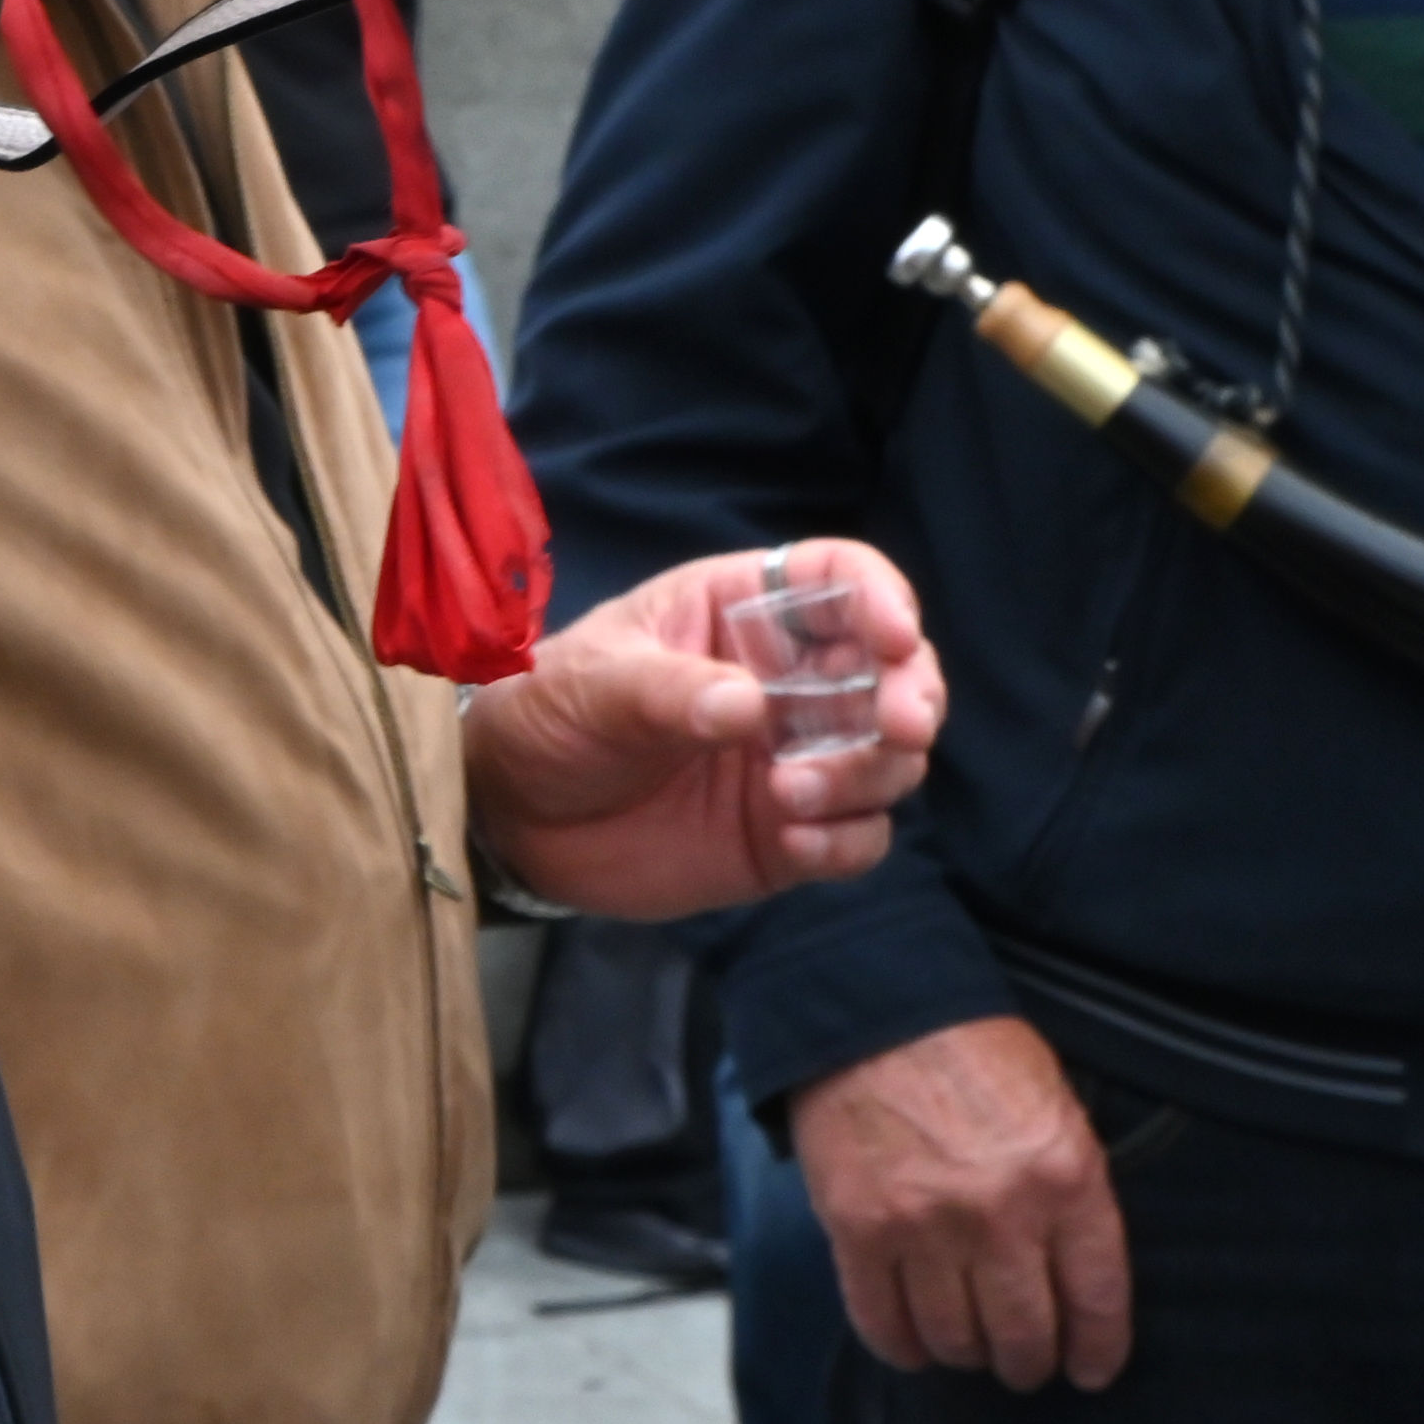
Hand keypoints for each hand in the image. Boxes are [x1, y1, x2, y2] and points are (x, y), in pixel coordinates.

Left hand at [459, 537, 936, 916]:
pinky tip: (797, 844)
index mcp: (743, 612)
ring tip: (787, 794)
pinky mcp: (789, 831)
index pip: (841, 579)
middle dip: (912, 696)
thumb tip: (749, 706)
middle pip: (894, 673)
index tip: (895, 636)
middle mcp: (788, 679)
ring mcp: (795, 757)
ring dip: (866, 774)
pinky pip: (857, 837)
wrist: (511, 815)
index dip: (882, 599)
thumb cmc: (548, 714)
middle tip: (897, 726)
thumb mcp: (590, 687)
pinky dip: (846, 841)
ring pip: (889, 759)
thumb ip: (664, 692)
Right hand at [794, 1012, 1129, 1388]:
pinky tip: (914, 1346)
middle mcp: (1000, 1214)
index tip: (1091, 1370)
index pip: (1096, 1299)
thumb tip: (1072, 1277)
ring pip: (956, 1338)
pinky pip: (881, 1320)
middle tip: (1025, 1364)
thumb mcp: (1059, 1112)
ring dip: (967, 1355)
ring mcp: (924, 1226)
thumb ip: (1072, 1193)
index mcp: (1066, 1180)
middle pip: (1025, 1333)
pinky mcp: (858, 1229)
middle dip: (1029, 1363)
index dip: (1098, 1350)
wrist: (876, 1009)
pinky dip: (901, 1348)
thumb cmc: (975, 1053)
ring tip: (968, 1347)